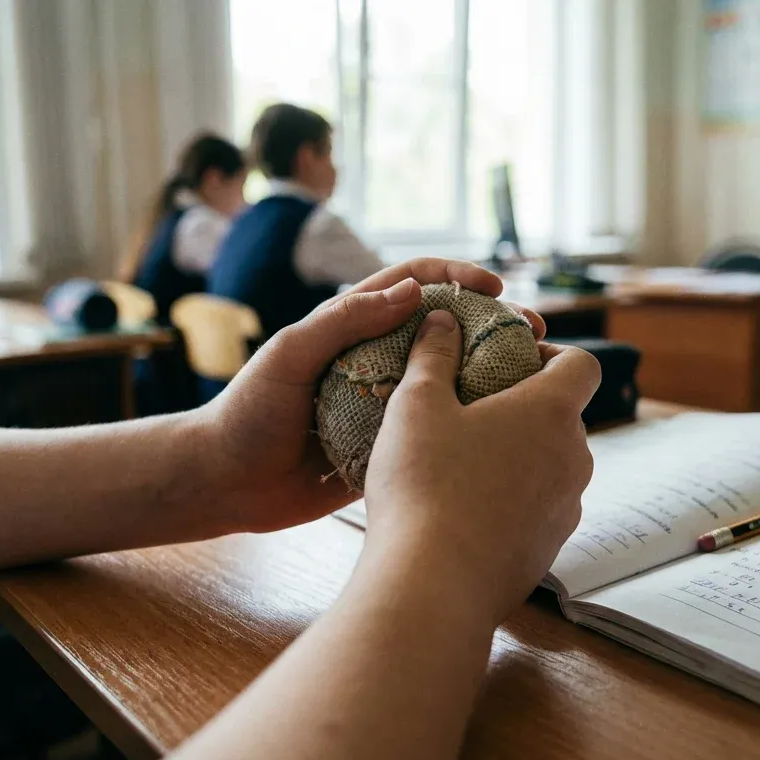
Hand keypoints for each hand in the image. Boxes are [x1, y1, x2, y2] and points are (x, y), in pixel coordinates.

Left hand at [199, 258, 547, 533]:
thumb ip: (343, 320)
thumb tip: (410, 291)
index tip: (495, 286)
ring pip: (450, 382)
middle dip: (493, 326)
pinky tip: (506, 434)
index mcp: (352, 325)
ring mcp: (387, 405)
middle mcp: (377, 360)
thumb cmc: (247, 411)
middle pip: (446, 330)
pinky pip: (438, 433)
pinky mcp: (390, 448)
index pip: (414, 283)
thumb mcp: (290, 354)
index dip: (457, 275)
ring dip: (492, 377)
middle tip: (532, 335)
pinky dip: (472, 429)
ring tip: (533, 382)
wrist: (226, 483)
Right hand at [362, 313, 599, 626]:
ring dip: (519, 457)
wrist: (434, 584)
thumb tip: (442, 320)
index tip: (514, 362)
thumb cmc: (424, 484)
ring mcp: (568, 508)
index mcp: (551, 412)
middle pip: (564, 417)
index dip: (554, 355)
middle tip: (473, 411)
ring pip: (552, 466)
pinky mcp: (549, 549)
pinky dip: (512, 502)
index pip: (583, 365)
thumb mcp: (416, 405)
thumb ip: (432, 355)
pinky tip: (464, 511)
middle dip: (525, 408)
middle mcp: (574, 458)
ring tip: (462, 464)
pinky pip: (538, 510)